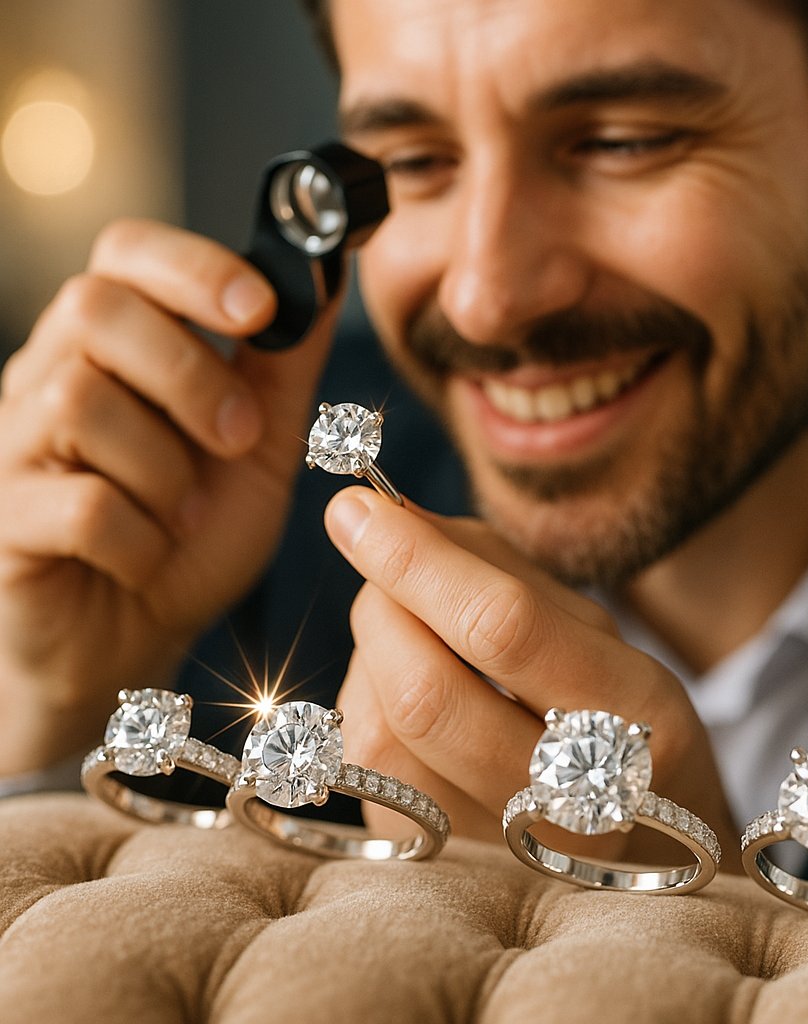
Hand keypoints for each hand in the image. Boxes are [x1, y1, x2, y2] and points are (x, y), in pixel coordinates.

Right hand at [0, 219, 335, 771]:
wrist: (138, 638)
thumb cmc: (194, 534)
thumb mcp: (260, 447)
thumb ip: (282, 369)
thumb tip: (323, 280)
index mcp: (115, 349)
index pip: (126, 254)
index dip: (193, 266)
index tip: (259, 309)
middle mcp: (49, 378)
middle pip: (95, 309)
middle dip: (191, 373)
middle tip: (239, 438)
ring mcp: (15, 446)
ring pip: (79, 401)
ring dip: (165, 469)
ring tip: (186, 514)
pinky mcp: (2, 520)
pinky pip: (75, 504)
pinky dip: (138, 537)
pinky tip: (149, 554)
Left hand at [325, 486, 739, 869]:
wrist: (653, 841)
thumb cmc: (612, 707)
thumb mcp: (587, 627)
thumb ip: (492, 564)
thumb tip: (384, 517)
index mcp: (639, 719)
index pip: (503, 629)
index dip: (417, 561)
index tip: (357, 508)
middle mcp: (579, 805)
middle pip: (428, 694)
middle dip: (382, 608)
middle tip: (377, 567)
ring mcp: (509, 853)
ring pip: (385, 736)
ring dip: (374, 659)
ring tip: (411, 636)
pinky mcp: (450, 873)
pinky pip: (372, 773)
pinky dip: (371, 708)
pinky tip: (409, 696)